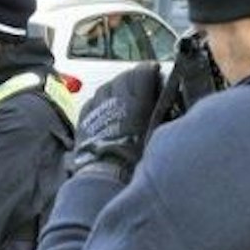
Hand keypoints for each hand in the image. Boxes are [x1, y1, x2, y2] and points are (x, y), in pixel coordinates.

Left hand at [65, 62, 162, 184]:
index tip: (154, 71)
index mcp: (137, 102)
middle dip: (133, 77)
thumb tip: (166, 106)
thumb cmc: (133, 164)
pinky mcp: (84, 120)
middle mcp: (115, 100)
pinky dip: (99, 102)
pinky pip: (91, 102)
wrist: (104, 178)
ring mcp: (97, 108)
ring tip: (122, 96)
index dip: (149, 70)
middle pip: (123, 77)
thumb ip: (161, 116)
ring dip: (115, 88)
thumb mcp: (156, 138)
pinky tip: (104, 109)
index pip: (143, 73)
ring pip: (105, 87)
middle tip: (140, 83)